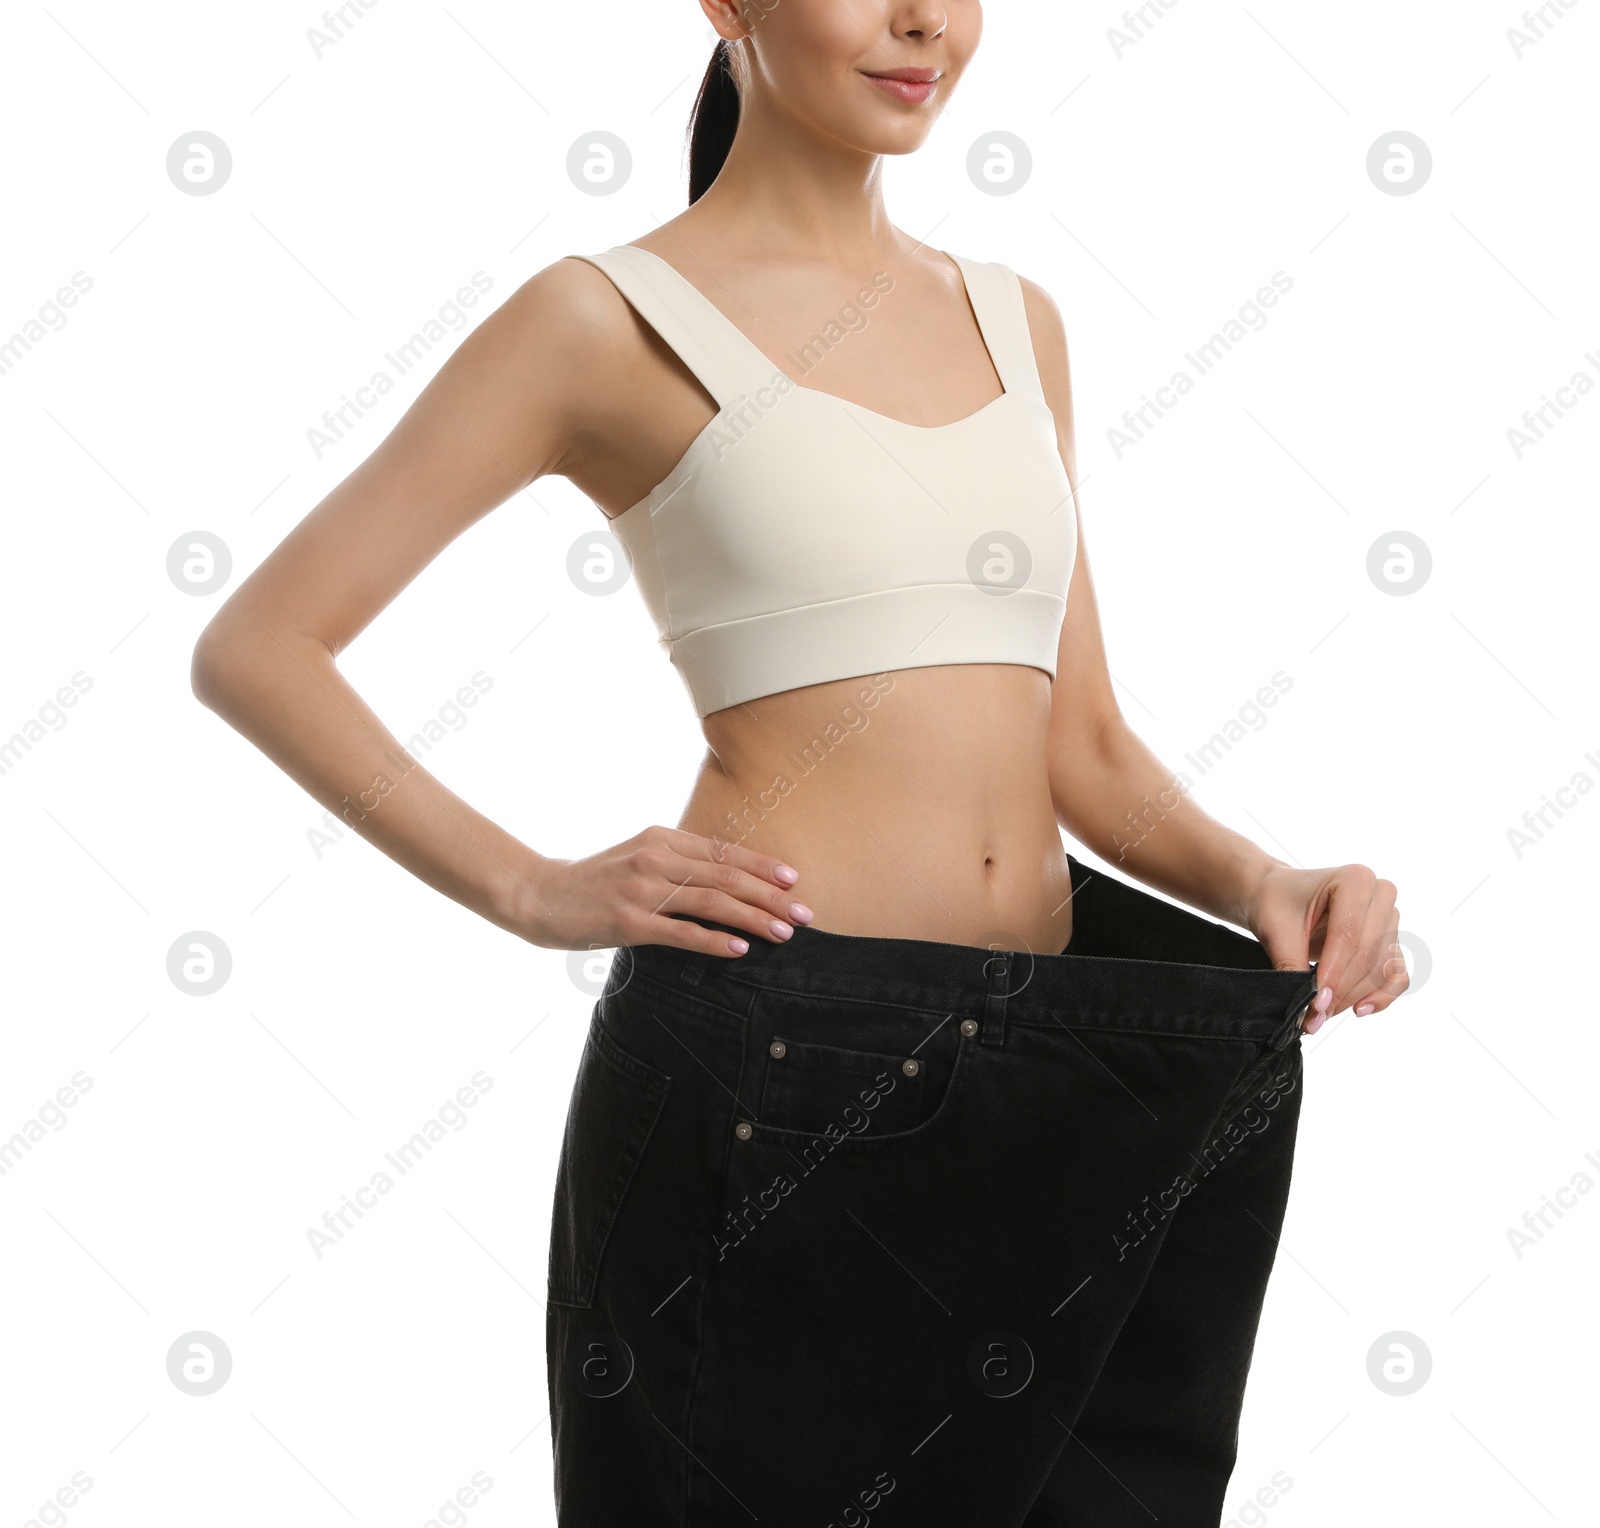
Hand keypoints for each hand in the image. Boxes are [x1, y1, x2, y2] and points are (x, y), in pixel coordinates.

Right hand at [520, 825, 811, 956]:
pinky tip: (740, 949)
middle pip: (726, 877)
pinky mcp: (628, 922)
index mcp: (661, 838)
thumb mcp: (638, 857)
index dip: (763, 866)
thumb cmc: (594, 881)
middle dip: (771, 897)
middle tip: (804, 914)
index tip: (794, 880)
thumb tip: (728, 879)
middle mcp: (655, 859)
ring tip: (784, 933)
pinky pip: (681, 933)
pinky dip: (714, 941)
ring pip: (712, 902)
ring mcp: (642, 890)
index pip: (724, 851)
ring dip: (754, 919)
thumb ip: (677, 862)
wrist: (538, 895)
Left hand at [1242, 862, 1409, 1032]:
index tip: (1316, 1002)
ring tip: (1323, 1013)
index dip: (1334, 973)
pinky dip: (1380, 996)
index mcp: (1354, 879)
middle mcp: (1380, 894)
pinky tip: (1359, 1010)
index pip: (1350, 935)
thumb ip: (1293, 967)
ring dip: (1354, 996)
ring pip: (1382, 969)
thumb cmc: (1276, 904)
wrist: (1278, 897)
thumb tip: (1310, 1010)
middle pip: (1368, 955)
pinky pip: (1396, 976)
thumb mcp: (1276, 930)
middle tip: (1314, 1015)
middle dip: (1341, 989)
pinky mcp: (1390, 942)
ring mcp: (1389, 919)